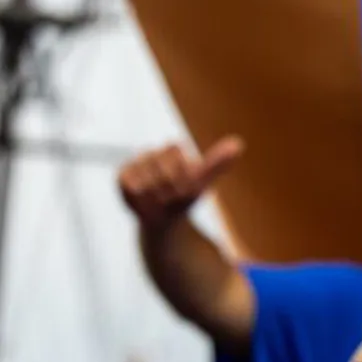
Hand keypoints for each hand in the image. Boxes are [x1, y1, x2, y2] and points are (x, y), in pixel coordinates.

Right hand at [116, 137, 242, 229]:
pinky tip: (145, 202)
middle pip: (164, 166)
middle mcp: (150, 153)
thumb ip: (217, 163)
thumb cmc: (185, 196)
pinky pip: (134, 187)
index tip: (185, 182)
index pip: (176, 149)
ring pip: (149, 179)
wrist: (165, 217)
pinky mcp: (122, 178)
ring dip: (158, 195)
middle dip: (171, 185)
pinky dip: (142, 199)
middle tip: (171, 194)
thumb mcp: (203, 181)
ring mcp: (134, 164)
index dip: (183, 170)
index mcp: (171, 149)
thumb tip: (239, 143)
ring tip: (160, 199)